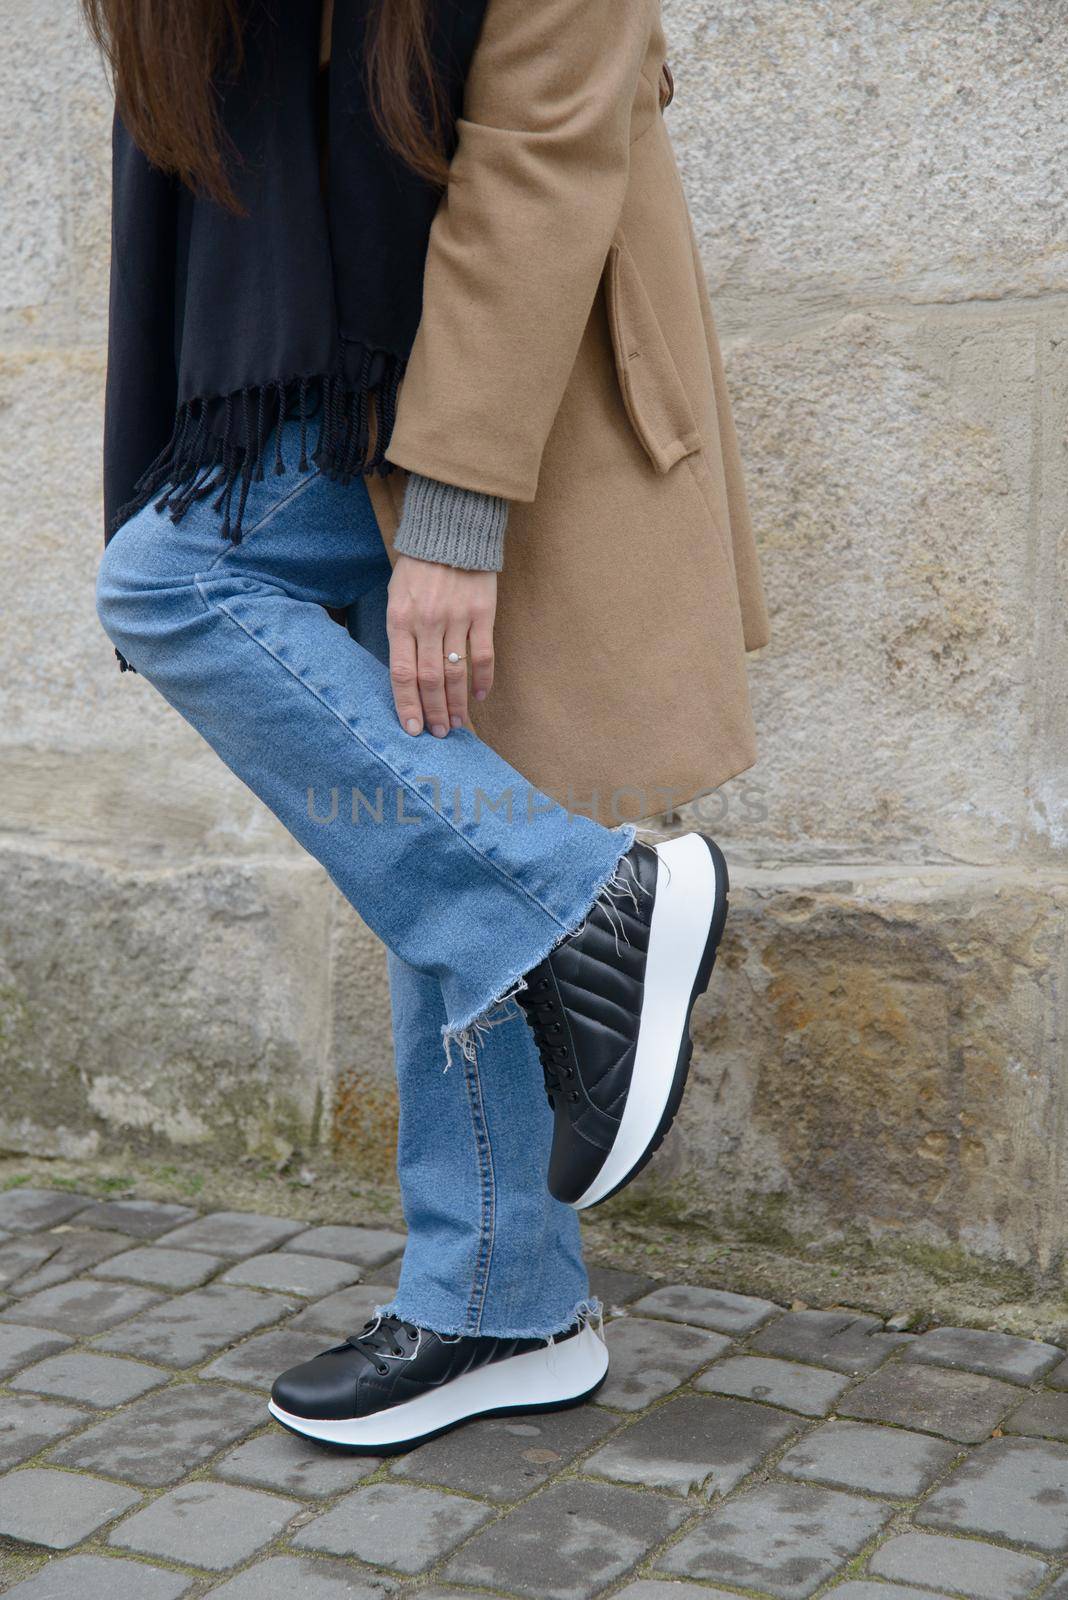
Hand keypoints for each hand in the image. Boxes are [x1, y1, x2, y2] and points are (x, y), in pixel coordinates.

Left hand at [386, 555, 496, 735]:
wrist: (451, 533)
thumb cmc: (418, 569)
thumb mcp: (396, 597)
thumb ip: (400, 634)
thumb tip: (406, 677)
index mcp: (400, 619)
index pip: (401, 673)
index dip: (407, 704)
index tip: (412, 729)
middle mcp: (427, 622)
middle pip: (430, 679)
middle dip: (433, 711)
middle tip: (439, 734)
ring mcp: (456, 619)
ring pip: (456, 673)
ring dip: (456, 703)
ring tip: (458, 724)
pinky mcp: (482, 614)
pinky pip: (483, 655)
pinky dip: (483, 680)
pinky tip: (480, 696)